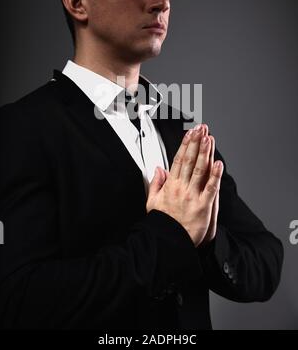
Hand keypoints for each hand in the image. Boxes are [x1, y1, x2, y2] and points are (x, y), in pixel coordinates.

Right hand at [147, 125, 223, 246]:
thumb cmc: (163, 223)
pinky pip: (211, 188)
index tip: (190, 133)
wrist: (169, 242)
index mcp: (171, 185)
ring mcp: (193, 196)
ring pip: (200, 170)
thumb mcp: (152, 202)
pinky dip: (215, 176)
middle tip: (201, 129)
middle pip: (190, 160)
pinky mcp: (203, 207)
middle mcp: (182, 188)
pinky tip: (219, 164)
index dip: (185, 145)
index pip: (179, 160)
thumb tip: (158, 169)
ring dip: (206, 153)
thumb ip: (155, 184)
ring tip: (209, 139)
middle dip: (196, 143)